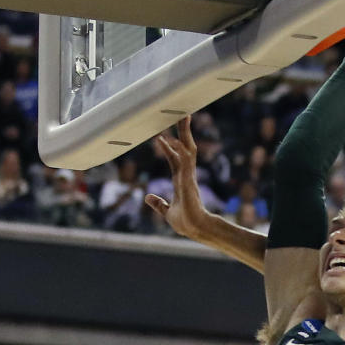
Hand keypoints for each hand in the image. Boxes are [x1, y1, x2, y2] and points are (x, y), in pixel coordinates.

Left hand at [145, 118, 206, 238]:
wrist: (196, 229)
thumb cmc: (186, 223)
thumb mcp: (167, 212)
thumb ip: (159, 204)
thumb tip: (148, 197)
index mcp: (181, 180)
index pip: (176, 158)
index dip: (171, 146)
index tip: (164, 134)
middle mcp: (186, 175)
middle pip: (185, 148)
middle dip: (184, 132)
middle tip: (183, 114)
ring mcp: (188, 176)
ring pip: (186, 149)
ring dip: (184, 133)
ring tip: (183, 117)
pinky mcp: (187, 180)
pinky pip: (182, 160)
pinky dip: (176, 148)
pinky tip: (167, 138)